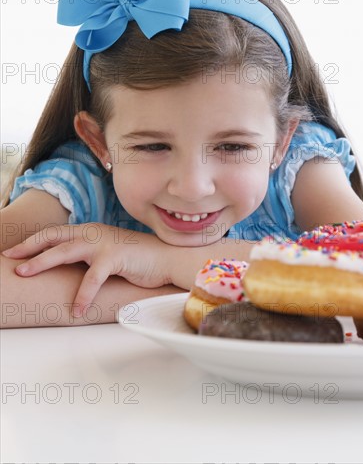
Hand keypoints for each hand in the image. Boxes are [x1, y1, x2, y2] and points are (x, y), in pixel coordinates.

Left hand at [2, 224, 173, 316]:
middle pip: (53, 238)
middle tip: (10, 258)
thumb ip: (90, 256)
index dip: (33, 241)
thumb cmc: (140, 258)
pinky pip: (92, 278)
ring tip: (25, 273)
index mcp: (91, 231)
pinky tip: (77, 310)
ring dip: (42, 262)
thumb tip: (70, 269)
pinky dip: (82, 295)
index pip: (56, 233)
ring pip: (65, 252)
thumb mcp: (109, 254)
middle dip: (28, 248)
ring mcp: (103, 243)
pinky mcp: (114, 257)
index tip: (14, 251)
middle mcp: (94, 233)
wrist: (167, 258)